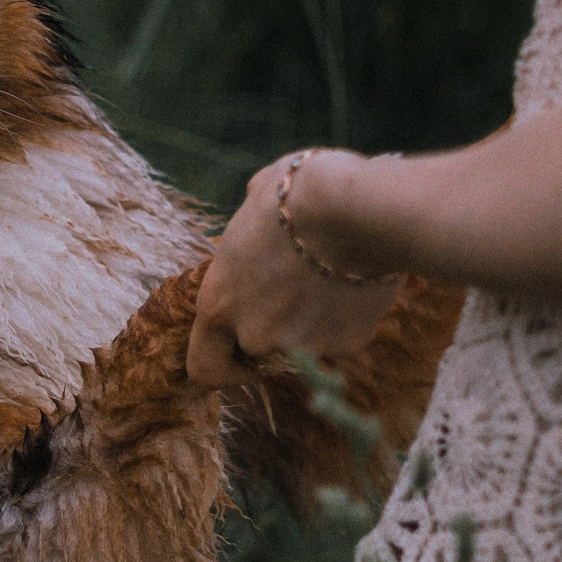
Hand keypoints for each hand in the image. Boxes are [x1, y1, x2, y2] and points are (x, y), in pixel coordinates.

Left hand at [185, 154, 400, 387]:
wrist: (357, 208)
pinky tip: (359, 279)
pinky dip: (350, 317)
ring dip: (315, 324)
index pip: (203, 366)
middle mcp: (253, 335)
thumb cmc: (298, 195)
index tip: (238, 354)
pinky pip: (344, 337)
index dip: (222, 362)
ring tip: (333, 276)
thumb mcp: (255, 202)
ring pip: (305, 347)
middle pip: (259, 355)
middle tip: (299, 296)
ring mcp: (300, 346)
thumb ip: (249, 229)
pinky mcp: (345, 344)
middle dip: (277, 334)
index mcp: (218, 304)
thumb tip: (259, 209)